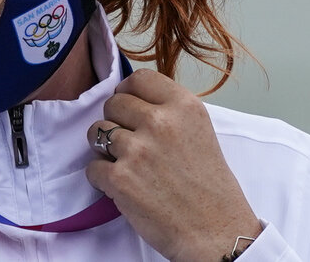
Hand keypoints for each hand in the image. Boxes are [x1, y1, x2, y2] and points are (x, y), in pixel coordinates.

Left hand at [85, 69, 261, 261]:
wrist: (217, 232)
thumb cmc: (210, 188)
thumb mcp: (200, 131)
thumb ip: (169, 112)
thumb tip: (133, 100)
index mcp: (184, 106)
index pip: (139, 78)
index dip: (128, 92)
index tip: (128, 106)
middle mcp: (160, 122)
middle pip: (113, 103)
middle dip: (115, 121)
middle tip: (128, 142)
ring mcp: (137, 150)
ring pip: (96, 132)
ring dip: (104, 149)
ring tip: (124, 164)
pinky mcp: (120, 179)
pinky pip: (92, 167)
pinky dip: (101, 179)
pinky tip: (121, 186)